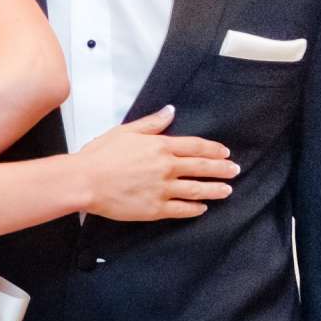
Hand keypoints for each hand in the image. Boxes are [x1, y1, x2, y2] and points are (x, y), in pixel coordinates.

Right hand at [74, 107, 236, 221]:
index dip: (213, 149)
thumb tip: (171, 111)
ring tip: (227, 191)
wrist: (85, 181)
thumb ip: (152, 123)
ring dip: (214, 190)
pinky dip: (195, 209)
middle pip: (201, 168)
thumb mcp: (126, 131)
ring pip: (196, 190)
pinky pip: (181, 209)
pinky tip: (203, 208)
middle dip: (221, 169)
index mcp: (160, 146)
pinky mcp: (155, 209)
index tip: (225, 152)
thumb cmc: (100, 155)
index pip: (196, 147)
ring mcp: (162, 189)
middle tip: (235, 170)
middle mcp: (166, 167)